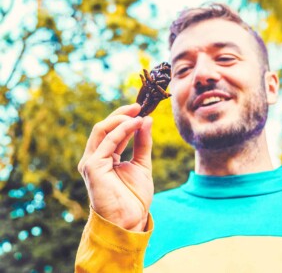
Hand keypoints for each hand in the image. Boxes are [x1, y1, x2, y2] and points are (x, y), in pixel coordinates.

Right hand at [78, 103, 153, 230]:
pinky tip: (135, 124)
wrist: (130, 220)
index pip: (112, 132)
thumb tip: (147, 120)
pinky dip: (122, 130)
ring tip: (139, 113)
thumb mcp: (142, 164)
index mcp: (105, 158)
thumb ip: (143, 143)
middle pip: (104, 127)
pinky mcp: (92, 166)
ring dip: (121, 118)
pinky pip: (107, 141)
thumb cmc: (135, 197)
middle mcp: (95, 158)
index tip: (142, 110)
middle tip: (139, 106)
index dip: (126, 119)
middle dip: (121, 114)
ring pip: (102, 130)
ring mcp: (91, 162)